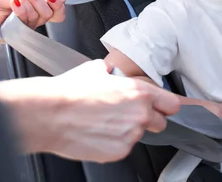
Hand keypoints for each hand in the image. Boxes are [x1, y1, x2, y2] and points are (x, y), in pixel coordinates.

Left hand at [0, 0, 65, 42]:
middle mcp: (29, 19)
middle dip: (38, 0)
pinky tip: (14, 4)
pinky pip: (26, 27)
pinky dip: (21, 12)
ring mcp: (22, 28)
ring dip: (27, 4)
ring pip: (37, 18)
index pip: (54, 12)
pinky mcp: (14, 36)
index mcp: (32, 8)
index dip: (58, 6)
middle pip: (48, 14)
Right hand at [0, 60, 180, 162]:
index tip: (161, 105)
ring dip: (128, 130)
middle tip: (129, 114)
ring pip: (139, 135)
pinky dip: (114, 142)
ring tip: (105, 122)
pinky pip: (123, 147)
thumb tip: (112, 72)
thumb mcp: (97, 70)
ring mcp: (130, 135)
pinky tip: (98, 133)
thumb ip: (115, 73)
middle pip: (161, 123)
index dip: (165, 104)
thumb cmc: (70, 91)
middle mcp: (140, 114)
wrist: (49, 114)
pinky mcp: (118, 152)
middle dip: (149, 119)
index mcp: (140, 92)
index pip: (172, 103)